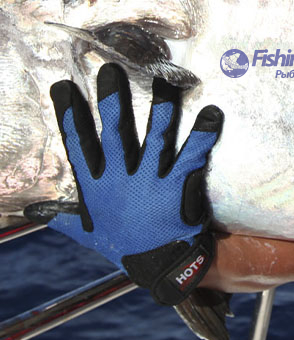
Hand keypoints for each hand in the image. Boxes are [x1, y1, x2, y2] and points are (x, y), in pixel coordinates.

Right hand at [25, 63, 222, 305]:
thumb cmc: (127, 245)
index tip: (64, 87)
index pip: (79, 146)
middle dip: (114, 102)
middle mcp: (122, 180)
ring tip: (165, 82)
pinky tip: (212, 113)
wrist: (161, 269)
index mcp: (98, 187)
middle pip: (116, 135)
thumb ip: (63, 219)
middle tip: (113, 70)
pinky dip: (202, 135)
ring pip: (155, 139)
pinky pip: (192, 155)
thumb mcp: (88, 232)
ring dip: (161, 110)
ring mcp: (151, 182)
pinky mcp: (178, 187)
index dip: (70, 117)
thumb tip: (34, 211)